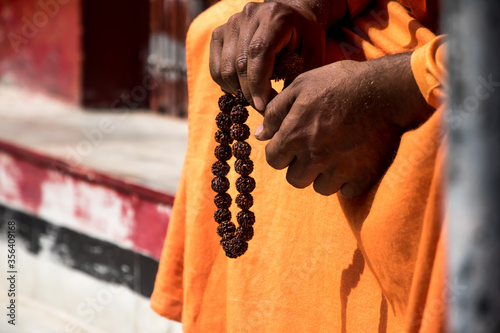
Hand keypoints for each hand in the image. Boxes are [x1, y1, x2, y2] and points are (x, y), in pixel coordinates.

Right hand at [209, 0, 344, 110]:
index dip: (258, 85)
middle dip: (250, 93)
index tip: (263, 107)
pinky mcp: (220, 33)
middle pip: (239, 64)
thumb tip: (276, 109)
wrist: (294, 16)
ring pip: (225, 69)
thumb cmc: (306, 38)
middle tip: (263, 107)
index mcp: (274, 18)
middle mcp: (249, 16)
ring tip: (255, 97)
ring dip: (238, 91)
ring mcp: (231, 23)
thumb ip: (297, 79)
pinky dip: (226, 84)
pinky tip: (242, 88)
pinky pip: (215, 67)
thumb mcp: (312, 56)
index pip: (257, 53)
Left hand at [255, 53, 434, 197]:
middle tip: (315, 149)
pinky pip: (347, 190)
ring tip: (336, 153)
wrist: (387, 89)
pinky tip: (354, 159)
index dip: (280, 151)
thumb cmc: (340, 83)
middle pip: (295, 179)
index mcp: (295, 136)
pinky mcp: (363, 176)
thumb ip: (276, 112)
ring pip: (320, 187)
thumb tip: (259, 135)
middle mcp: (314, 157)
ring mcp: (339, 170)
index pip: (273, 160)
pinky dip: (348, 180)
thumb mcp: (302, 86)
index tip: (292, 143)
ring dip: (324, 175)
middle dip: (300, 166)